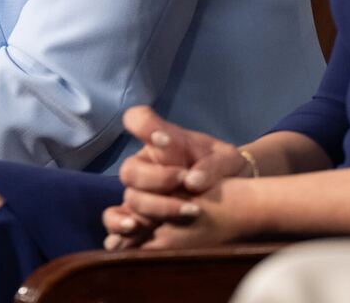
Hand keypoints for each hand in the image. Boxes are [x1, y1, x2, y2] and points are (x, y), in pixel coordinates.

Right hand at [101, 106, 252, 249]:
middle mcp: (145, 165)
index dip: (144, 127)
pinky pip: (114, 220)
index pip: (138, 119)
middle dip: (158, 179)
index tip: (165, 139)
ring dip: (156, 207)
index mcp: (162, 141)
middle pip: (131, 170)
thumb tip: (192, 182)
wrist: (234, 197)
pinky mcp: (139, 217)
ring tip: (187, 212)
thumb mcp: (228, 160)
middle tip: (185, 182)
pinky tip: (134, 229)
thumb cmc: (225, 170)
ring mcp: (140, 192)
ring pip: (131, 197)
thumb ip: (213, 165)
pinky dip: (119, 223)